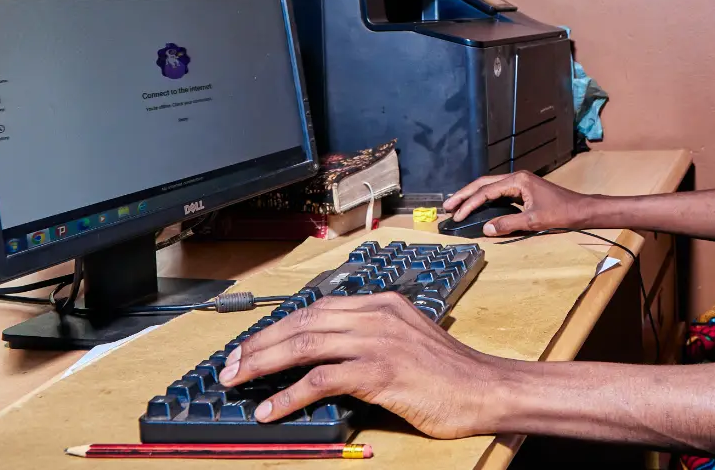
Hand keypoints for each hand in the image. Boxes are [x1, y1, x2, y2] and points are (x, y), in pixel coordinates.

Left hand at [218, 294, 504, 438]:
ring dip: (262, 363)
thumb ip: (371, 339)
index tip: (250, 346)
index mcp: (382, 304)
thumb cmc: (450, 374)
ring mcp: (379, 341)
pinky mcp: (381, 371)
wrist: (485, 389)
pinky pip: (323, 379)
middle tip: (229, 366)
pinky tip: (271, 409)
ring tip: (236, 381)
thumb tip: (327, 358)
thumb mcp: (408, 341)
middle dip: (259, 344)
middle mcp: (377, 315)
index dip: (277, 327)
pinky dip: (290, 394)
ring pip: (305, 344)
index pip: (316, 308)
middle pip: (302, 322)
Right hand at [442, 171, 593, 235]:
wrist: (581, 210)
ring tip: (456, 205)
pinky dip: (485, 199)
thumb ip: (508, 224)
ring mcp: (520, 183)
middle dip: (464, 194)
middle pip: (484, 183)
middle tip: (447, 206)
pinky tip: (478, 207)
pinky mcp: (523, 190)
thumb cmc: (561, 213)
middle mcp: (517, 177)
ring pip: (490, 187)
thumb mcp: (533, 221)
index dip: (469, 203)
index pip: (486, 191)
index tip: (456, 215)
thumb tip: (485, 228)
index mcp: (518, 180)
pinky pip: (499, 193)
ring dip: (473, 196)